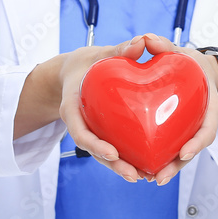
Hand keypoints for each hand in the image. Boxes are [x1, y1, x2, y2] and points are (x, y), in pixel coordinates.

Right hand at [56, 35, 153, 181]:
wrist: (76, 70)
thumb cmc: (88, 62)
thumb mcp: (100, 53)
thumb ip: (120, 49)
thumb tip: (142, 42)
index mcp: (73, 107)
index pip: (80, 131)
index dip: (95, 145)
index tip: (112, 153)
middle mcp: (80, 123)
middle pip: (94, 150)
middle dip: (112, 164)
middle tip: (132, 174)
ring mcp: (91, 129)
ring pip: (104, 154)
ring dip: (121, 167)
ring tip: (142, 176)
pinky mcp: (102, 132)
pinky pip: (113, 147)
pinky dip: (126, 158)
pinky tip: (145, 166)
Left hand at [134, 33, 217, 186]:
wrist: (196, 69)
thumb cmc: (189, 61)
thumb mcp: (180, 51)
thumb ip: (164, 45)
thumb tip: (145, 39)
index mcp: (208, 107)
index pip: (207, 129)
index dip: (197, 143)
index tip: (184, 153)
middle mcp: (201, 122)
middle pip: (192, 148)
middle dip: (177, 165)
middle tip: (159, 176)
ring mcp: (189, 129)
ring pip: (180, 154)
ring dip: (167, 168)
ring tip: (150, 178)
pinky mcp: (176, 132)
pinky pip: (169, 147)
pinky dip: (159, 159)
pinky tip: (141, 168)